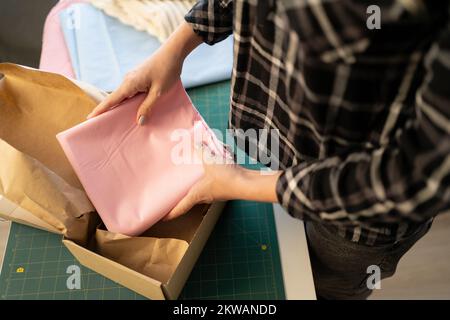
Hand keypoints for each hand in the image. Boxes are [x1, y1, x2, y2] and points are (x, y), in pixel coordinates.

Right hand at [87, 22, 202, 123]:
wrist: (173, 52)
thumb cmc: (167, 70)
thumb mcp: (159, 92)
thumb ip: (148, 106)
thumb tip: (139, 121)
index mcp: (130, 83)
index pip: (111, 100)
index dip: (100, 110)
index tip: (89, 118)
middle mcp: (128, 80)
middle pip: (115, 99)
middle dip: (109, 111)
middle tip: (102, 126)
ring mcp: (132, 78)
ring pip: (124, 96)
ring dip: (121, 107)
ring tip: (117, 121)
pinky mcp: (138, 77)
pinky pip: (131, 92)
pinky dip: (129, 101)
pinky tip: (134, 109)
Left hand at [164, 144, 281, 220]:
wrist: (247, 183)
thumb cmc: (225, 177)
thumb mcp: (208, 161)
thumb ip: (198, 150)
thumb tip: (190, 141)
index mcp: (195, 195)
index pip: (178, 209)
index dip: (168, 214)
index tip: (159, 217)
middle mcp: (203, 197)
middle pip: (187, 200)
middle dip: (178, 196)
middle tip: (168, 191)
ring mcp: (214, 193)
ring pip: (199, 190)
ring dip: (192, 185)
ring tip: (184, 176)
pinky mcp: (223, 187)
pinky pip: (209, 183)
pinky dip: (205, 176)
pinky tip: (206, 165)